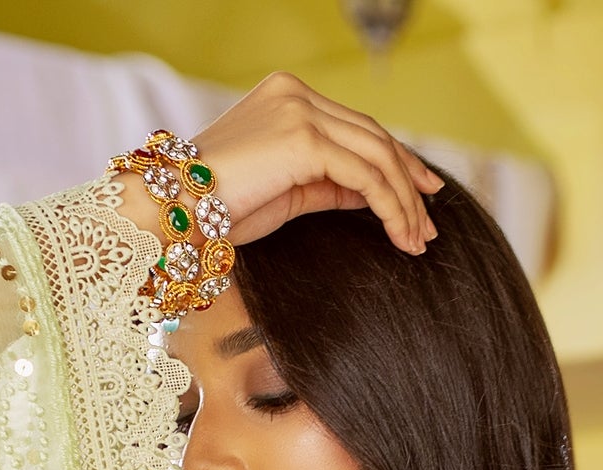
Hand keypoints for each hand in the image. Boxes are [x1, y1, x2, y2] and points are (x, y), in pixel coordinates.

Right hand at [173, 74, 444, 253]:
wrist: (173, 207)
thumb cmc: (221, 205)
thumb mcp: (288, 189)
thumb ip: (331, 182)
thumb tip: (377, 195)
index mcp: (288, 95)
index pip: (358, 127)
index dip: (397, 162)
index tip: (424, 195)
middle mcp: (296, 94)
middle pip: (374, 137)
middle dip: (410, 184)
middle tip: (428, 227)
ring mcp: (300, 111)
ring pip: (378, 156)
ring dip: (405, 202)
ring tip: (417, 241)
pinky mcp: (305, 139)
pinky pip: (366, 176)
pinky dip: (390, 207)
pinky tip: (399, 235)